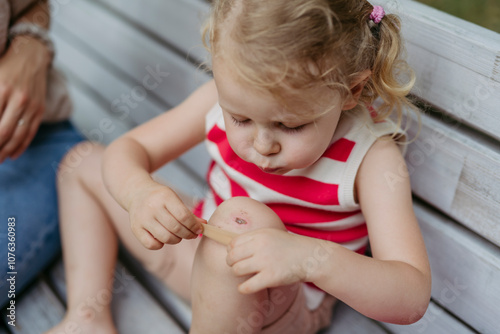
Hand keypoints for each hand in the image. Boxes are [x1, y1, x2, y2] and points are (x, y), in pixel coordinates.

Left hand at [0, 36, 51, 162]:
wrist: (31, 56)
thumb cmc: (5, 66)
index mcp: (3, 89)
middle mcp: (19, 99)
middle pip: (4, 132)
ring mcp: (32, 106)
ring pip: (18, 136)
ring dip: (6, 151)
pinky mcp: (39, 110)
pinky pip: (30, 132)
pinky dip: (21, 146)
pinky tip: (12, 155)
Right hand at [127, 182, 203, 248]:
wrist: (137, 193)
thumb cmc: (160, 198)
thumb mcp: (175, 199)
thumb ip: (189, 213)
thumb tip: (204, 225)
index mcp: (165, 197)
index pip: (184, 216)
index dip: (194, 226)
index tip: (199, 229)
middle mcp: (152, 207)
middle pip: (176, 228)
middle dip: (188, 234)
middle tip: (192, 235)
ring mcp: (143, 219)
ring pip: (165, 238)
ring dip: (177, 240)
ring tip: (179, 236)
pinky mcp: (135, 229)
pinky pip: (151, 245)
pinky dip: (161, 245)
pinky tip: (164, 239)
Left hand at [227, 228, 322, 293]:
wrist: (308, 256)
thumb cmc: (287, 246)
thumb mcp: (270, 234)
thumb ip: (253, 239)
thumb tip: (230, 247)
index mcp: (259, 235)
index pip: (232, 244)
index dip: (231, 251)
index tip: (237, 256)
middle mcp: (260, 246)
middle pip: (231, 257)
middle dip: (232, 263)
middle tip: (238, 267)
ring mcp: (265, 262)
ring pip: (237, 270)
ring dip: (238, 274)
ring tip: (245, 275)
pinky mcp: (271, 277)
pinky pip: (247, 286)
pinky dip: (243, 288)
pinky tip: (245, 287)